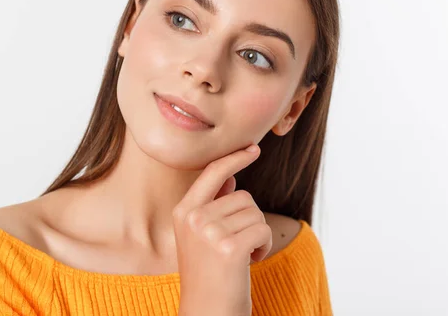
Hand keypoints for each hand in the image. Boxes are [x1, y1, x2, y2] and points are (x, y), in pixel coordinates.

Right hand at [173, 144, 272, 315]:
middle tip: (237, 245)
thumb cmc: (208, 275)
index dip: (235, 158)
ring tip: (240, 256)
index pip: (212, 173)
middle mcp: (193, 218)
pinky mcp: (229, 247)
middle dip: (250, 219)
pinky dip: (264, 247)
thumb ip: (214, 205)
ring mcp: (209, 232)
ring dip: (257, 235)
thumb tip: (233, 178)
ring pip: (256, 214)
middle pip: (243, 196)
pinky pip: (262, 230)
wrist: (206, 313)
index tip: (253, 149)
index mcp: (183, 211)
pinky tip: (249, 263)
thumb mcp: (202, 236)